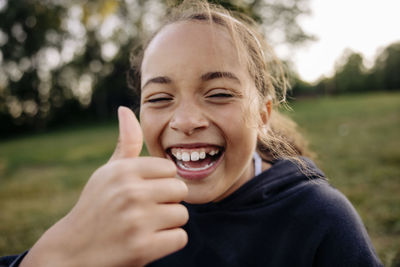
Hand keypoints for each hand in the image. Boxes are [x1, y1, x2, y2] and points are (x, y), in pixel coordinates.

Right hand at [21, 107, 188, 266]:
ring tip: (145, 226)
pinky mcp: (143, 248)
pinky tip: (148, 241)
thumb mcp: (108, 173)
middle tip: (146, 211)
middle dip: (168, 202)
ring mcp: (137, 221)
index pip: (170, 169)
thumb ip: (126, 143)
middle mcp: (130, 192)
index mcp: (124, 170)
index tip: (145, 192)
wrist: (73, 251)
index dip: (161, 182)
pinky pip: (180, 238)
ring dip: (168, 223)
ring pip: (182, 214)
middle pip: (180, 190)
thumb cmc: (97, 206)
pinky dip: (168, 242)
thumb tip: (125, 109)